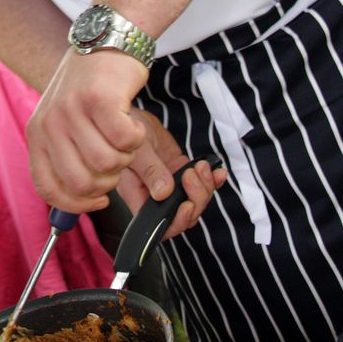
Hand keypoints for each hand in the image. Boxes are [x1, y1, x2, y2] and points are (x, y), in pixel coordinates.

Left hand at [26, 48, 150, 212]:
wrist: (105, 40)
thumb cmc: (91, 87)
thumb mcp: (65, 120)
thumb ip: (66, 157)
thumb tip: (80, 201)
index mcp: (37, 134)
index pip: (48, 188)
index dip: (77, 203)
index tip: (99, 200)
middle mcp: (50, 123)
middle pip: (81, 182)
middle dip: (107, 181)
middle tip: (116, 160)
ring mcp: (73, 110)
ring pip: (107, 164)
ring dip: (126, 156)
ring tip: (124, 134)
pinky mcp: (100, 99)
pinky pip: (126, 140)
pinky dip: (137, 136)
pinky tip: (132, 120)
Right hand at [118, 109, 226, 239]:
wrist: (134, 117)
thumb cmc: (126, 130)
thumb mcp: (137, 149)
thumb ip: (149, 171)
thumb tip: (163, 193)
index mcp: (137, 195)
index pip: (157, 224)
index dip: (176, 221)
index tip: (186, 204)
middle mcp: (153, 195)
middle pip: (181, 216)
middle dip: (195, 199)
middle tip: (193, 175)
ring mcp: (169, 186)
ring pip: (194, 202)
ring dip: (205, 187)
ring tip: (202, 166)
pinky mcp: (179, 174)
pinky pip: (200, 185)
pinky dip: (212, 180)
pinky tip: (216, 171)